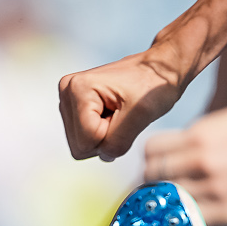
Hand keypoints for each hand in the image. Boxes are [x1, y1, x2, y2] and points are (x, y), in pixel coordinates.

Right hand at [59, 55, 181, 161]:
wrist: (159, 69)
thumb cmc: (154, 86)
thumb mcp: (141, 115)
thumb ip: (118, 141)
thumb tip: (104, 156)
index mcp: (78, 88)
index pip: (86, 141)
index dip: (111, 137)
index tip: (126, 115)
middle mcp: (67, 90)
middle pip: (79, 145)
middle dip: (106, 137)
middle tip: (124, 115)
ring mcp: (69, 98)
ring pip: (81, 144)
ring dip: (105, 135)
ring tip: (120, 113)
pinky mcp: (74, 106)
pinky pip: (85, 138)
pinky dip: (103, 131)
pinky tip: (114, 113)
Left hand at [138, 107, 226, 225]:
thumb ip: (198, 127)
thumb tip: (170, 142)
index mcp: (201, 136)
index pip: (151, 148)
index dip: (149, 158)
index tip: (155, 165)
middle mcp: (203, 160)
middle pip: (151, 174)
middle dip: (152, 181)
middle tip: (160, 187)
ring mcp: (212, 188)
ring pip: (166, 198)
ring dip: (166, 201)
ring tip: (171, 203)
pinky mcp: (222, 212)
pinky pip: (186, 217)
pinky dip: (181, 217)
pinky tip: (185, 215)